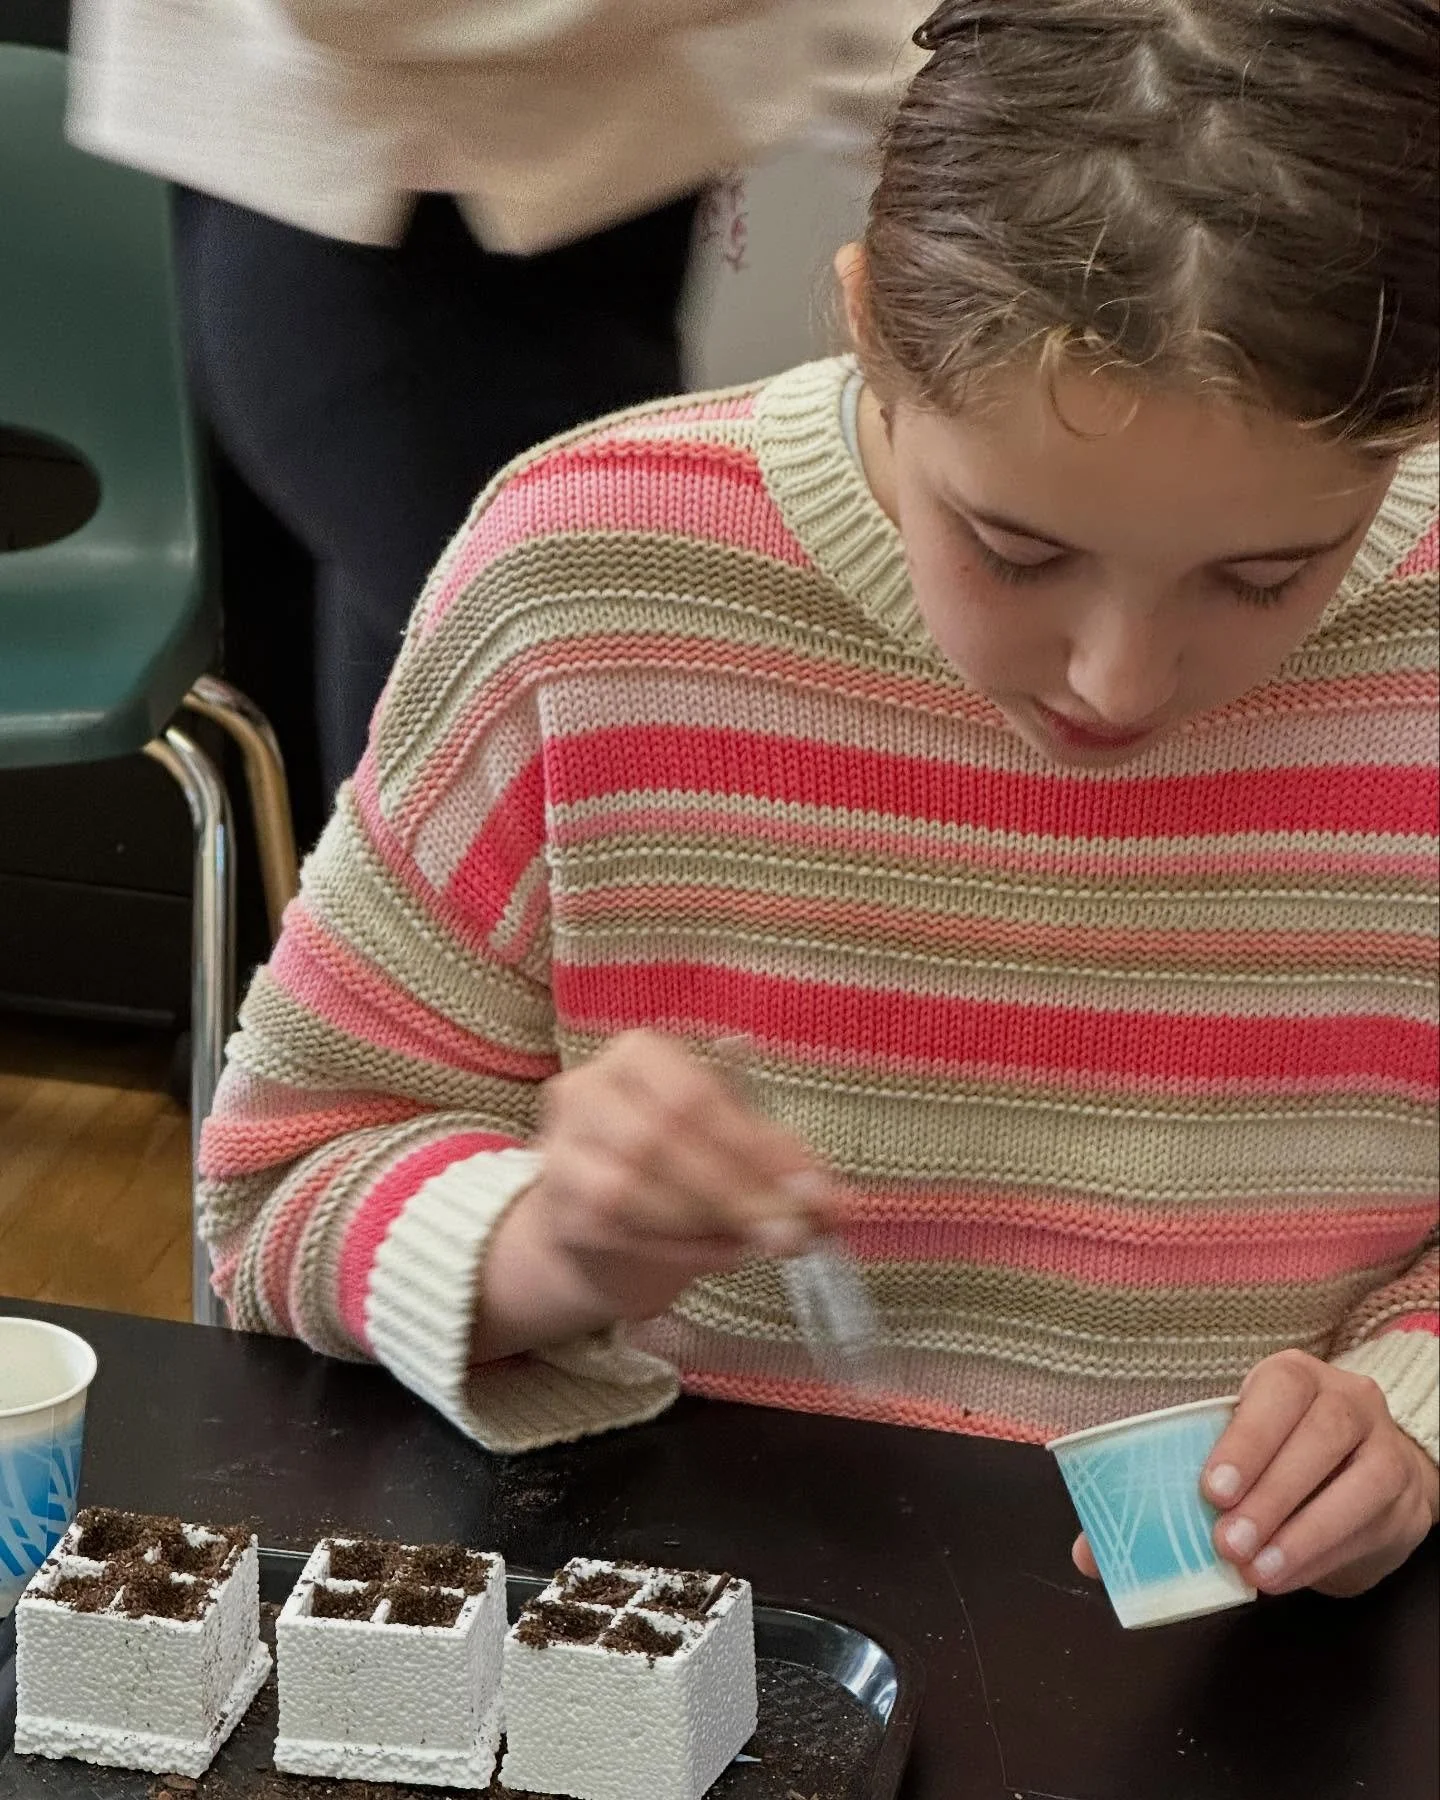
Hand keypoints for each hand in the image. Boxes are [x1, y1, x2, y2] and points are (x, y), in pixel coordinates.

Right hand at [477, 1031, 836, 1350]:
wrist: (595, 1217)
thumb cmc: (676, 1164)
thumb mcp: (730, 1144)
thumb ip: (779, 1165)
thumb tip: (838, 1204)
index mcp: (639, 1054)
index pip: (696, 1094)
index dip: (757, 1147)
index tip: (814, 1193)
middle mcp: (588, 1089)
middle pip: (662, 1138)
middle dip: (737, 1191)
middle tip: (794, 1232)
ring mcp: (562, 1149)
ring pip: (632, 1186)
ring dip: (709, 1222)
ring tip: (762, 1241)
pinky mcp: (559, 1209)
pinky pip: (619, 1230)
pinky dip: (680, 1247)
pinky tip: (722, 1254)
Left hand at [1072, 1350, 1439, 1596]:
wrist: (1361, 1477)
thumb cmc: (1273, 1462)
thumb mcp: (1224, 1460)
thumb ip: (1162, 1495)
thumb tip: (1087, 1552)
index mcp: (1292, 1377)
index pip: (1277, 1391)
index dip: (1246, 1437)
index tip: (1211, 1489)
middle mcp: (1348, 1400)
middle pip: (1321, 1433)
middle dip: (1271, 1491)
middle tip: (1227, 1542)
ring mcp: (1386, 1448)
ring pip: (1360, 1481)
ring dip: (1304, 1530)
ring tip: (1258, 1571)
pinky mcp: (1408, 1500)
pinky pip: (1376, 1524)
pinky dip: (1329, 1554)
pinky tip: (1290, 1576)